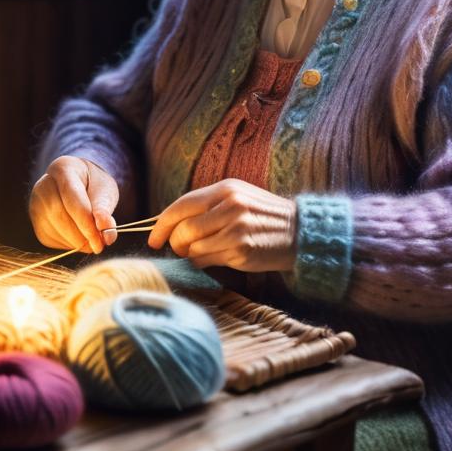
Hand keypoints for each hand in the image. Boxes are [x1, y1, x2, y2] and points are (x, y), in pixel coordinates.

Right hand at [29, 156, 118, 252]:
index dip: (86, 223)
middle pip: (59, 215)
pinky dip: (67, 244)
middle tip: (98, 246)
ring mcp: (36, 203)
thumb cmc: (94, 185)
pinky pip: (49, 238)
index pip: (72, 199)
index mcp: (63, 168)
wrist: (80, 182)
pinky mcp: (35, 221)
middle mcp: (43, 185)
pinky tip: (80, 240)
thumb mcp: (105, 191)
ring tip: (92, 243)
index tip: (100, 242)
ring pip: (53, 229)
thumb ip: (105, 211)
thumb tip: (108, 236)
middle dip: (80, 235)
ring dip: (75, 242)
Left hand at [147, 179, 296, 272]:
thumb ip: (207, 205)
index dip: (162, 223)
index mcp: (226, 188)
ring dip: (190, 254)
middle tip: (180, 248)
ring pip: (192, 247)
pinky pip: (206, 260)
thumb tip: (170, 223)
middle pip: (183, 229)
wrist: (298, 231)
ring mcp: (236, 228)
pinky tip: (216, 256)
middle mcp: (230, 205)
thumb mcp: (237, 197)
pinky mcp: (241, 250)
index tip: (153, 238)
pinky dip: (203, 262)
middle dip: (175, 243)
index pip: (182, 205)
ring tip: (202, 251)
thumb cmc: (261, 216)